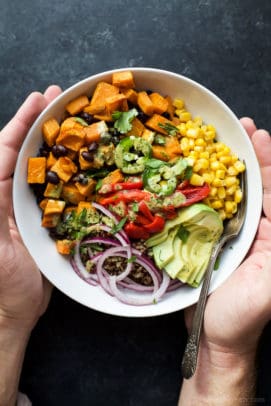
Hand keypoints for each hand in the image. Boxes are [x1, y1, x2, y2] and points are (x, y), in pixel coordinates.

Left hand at [0, 85, 61, 332]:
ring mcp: (30, 208)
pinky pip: (60, 192)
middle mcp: (11, 195)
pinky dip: (71, 174)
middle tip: (58, 99)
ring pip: (44, 168)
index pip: (5, 150)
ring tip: (73, 121)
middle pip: (26, 152)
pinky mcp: (48, 221)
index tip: (40, 100)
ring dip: (58, 144)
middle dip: (39, 124)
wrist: (15, 312)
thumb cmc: (3, 284)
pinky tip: (84, 162)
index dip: (22, 123)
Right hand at [184, 118, 270, 353]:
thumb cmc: (244, 315)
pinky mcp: (204, 241)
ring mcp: (226, 234)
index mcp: (270, 235)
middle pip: (252, 186)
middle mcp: (251, 229)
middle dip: (247, 156)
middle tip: (239, 127)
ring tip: (215, 141)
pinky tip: (190, 176)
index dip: (266, 163)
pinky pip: (203, 211)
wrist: (214, 337)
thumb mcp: (269, 283)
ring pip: (227, 194)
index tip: (257, 136)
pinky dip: (198, 191)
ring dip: (222, 168)